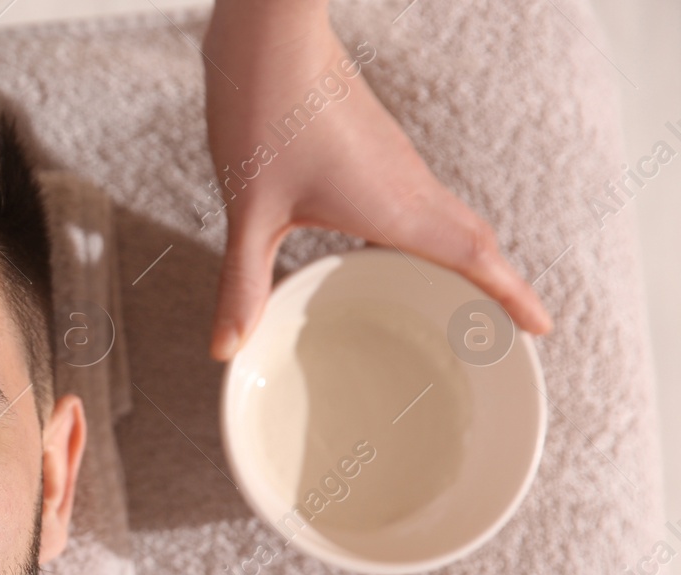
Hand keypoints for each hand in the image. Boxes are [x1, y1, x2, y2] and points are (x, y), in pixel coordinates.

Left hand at [200, 8, 552, 360]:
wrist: (271, 33)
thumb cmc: (266, 113)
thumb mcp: (249, 212)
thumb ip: (242, 283)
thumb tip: (225, 348)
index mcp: (395, 206)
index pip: (474, 258)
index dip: (512, 297)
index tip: (542, 328)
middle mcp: (408, 184)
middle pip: (474, 241)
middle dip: (496, 289)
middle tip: (507, 333)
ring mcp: (395, 162)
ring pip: (449, 218)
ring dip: (465, 260)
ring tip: (458, 307)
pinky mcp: (376, 147)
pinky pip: (420, 201)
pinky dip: (427, 235)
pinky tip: (391, 253)